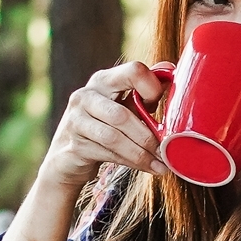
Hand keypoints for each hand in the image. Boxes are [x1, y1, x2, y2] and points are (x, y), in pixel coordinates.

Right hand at [0, 60, 167, 240]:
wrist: (68, 162)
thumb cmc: (106, 131)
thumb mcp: (126, 109)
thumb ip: (145, 92)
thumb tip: (172, 71)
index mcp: (104, 80)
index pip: (132, 70)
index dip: (153, 87)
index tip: (164, 105)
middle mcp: (85, 96)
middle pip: (121, 112)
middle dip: (148, 135)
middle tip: (168, 149)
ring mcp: (74, 121)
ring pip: (113, 136)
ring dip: (141, 153)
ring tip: (162, 164)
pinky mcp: (71, 146)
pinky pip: (105, 154)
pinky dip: (130, 163)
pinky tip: (149, 169)